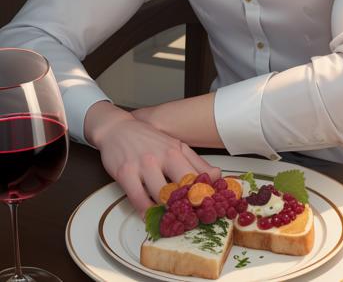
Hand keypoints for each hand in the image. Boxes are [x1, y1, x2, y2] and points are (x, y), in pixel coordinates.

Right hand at [84, 101, 220, 217]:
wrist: (117, 129)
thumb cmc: (148, 139)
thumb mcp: (175, 145)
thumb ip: (196, 162)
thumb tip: (217, 176)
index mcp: (176, 151)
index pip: (196, 177)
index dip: (204, 196)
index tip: (209, 210)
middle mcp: (161, 156)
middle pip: (180, 188)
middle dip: (187, 208)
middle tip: (191, 221)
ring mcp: (142, 165)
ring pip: (160, 196)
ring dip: (167, 212)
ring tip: (172, 221)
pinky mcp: (125, 173)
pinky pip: (138, 199)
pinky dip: (146, 212)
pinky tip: (150, 217)